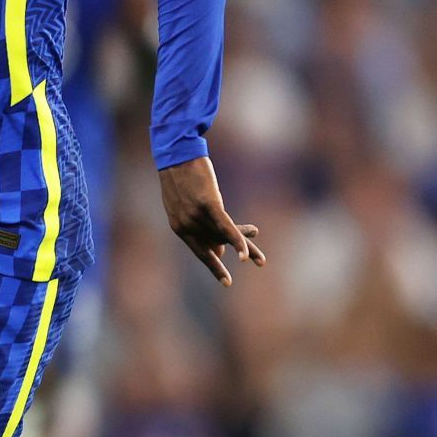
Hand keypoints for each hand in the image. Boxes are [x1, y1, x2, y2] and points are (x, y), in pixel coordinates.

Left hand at [159, 155, 265, 286]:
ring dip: (245, 239)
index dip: (215, 267)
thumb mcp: (186, 205)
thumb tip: (219, 249)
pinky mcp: (208, 204)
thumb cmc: (182, 178)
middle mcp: (186, 225)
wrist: (176, 153)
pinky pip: (226, 227)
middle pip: (218, 243)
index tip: (227, 282)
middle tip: (261, 262)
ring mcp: (196, 215)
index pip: (201, 252)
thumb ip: (201, 226)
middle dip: (239, 251)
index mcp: (179, 228)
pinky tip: (246, 254)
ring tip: (259, 242)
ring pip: (225, 234)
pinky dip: (238, 240)